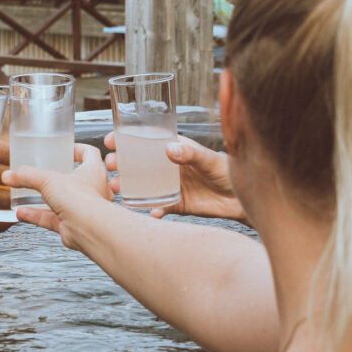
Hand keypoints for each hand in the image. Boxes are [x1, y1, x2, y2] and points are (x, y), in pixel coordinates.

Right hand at [9, 145, 116, 249]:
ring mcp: (82, 209)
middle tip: (44, 173)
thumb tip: (12, 174)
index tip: (66, 149)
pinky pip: (52, 218)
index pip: (90, 154)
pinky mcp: (72, 225)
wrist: (88, 229)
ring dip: (42, 200)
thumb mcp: (49, 180)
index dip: (78, 149)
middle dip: (58, 178)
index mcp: (94, 171)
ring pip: (61, 202)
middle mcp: (92, 190)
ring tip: (25, 196)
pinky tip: (22, 213)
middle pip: (74, 179)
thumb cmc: (82, 200)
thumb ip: (28, 176)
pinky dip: (37, 215)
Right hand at [105, 134, 244, 221]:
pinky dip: (153, 210)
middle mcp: (169, 167)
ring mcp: (171, 186)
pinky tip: (151, 212)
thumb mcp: (209, 159)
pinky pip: (159, 207)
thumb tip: (170, 149)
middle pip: (138, 164)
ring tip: (116, 188)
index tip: (111, 140)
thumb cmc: (228, 171)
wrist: (242, 198)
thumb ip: (191, 154)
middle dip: (120, 164)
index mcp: (175, 150)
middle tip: (109, 166)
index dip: (126, 139)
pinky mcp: (177, 204)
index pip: (146, 141)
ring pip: (143, 186)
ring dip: (128, 187)